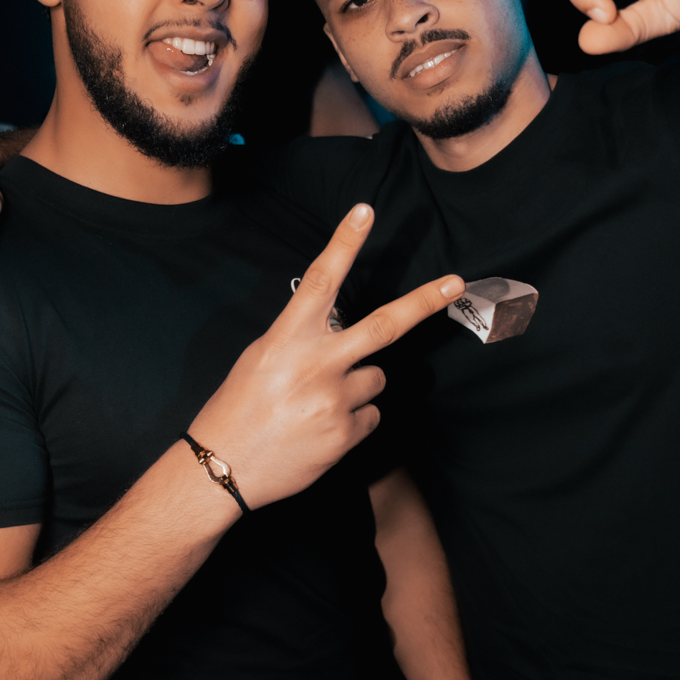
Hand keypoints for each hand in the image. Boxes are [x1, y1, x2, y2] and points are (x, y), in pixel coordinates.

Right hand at [187, 206, 462, 509]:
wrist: (223, 468)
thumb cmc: (238, 407)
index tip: (366, 211)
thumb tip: (338, 329)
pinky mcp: (347, 433)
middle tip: (456, 283)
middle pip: (384, 325)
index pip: (322, 280)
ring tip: (317, 403)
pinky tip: (321, 428)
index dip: (345, 242)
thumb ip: (302, 338)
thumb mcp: (260, 358)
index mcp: (288, 338)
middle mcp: (316, 364)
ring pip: (376, 378)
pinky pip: (370, 415)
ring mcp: (335, 400)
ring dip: (357, 385)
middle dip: (424, 301)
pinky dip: (353, 419)